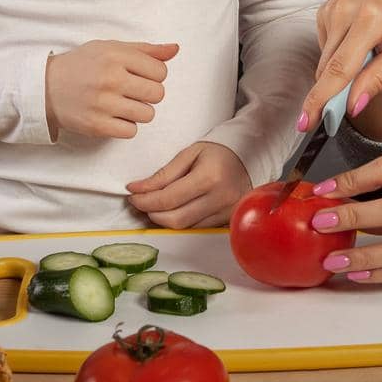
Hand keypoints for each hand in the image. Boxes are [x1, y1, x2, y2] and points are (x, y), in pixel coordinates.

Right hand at [44, 40, 174, 139]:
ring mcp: (103, 104)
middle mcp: (111, 79)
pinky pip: (131, 131)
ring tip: (123, 104)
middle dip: (149, 93)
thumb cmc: (83, 65)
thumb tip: (176, 49)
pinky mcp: (96, 125)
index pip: (161, 71)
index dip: (154, 75)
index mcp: (116, 56)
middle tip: (132, 91)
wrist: (44, 87)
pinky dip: (126, 127)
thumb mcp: (111, 48)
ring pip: (148, 115)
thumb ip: (146, 50)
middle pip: (158, 94)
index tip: (139, 76)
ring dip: (139, 111)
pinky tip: (114, 117)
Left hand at [127, 142, 251, 227]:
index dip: (145, 200)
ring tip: (155, 205)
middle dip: (151, 212)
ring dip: (163, 219)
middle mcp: (220, 198)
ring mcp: (226, 213)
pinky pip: (196, 228)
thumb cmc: (217, 153)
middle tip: (140, 201)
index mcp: (209, 177)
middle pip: (175, 219)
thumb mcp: (189, 154)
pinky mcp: (227, 221)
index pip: (168, 198)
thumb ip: (163, 174)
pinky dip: (180, 221)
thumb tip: (137, 189)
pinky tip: (173, 210)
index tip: (132, 195)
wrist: (248, 158)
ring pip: (184, 227)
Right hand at [301, 0, 381, 130]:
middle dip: (330, 96)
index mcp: (371, 18)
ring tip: (371, 58)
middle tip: (340, 114)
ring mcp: (332, 7)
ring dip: (340, 73)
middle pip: (327, 68)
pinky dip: (340, 55)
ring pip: (325, 61)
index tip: (307, 122)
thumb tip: (354, 106)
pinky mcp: (326, 9)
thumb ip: (381, 77)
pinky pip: (326, 48)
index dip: (322, 100)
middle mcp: (345, 9)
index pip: (340, 68)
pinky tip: (360, 44)